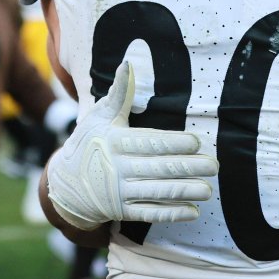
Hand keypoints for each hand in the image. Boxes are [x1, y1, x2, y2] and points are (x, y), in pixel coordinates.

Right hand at [46, 61, 217, 229]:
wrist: (63, 185)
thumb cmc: (89, 143)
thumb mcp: (99, 117)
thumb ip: (119, 94)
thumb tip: (128, 64)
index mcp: (115, 142)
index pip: (149, 143)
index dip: (173, 143)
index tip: (197, 142)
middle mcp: (117, 168)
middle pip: (158, 168)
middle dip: (188, 168)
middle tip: (215, 166)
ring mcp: (119, 193)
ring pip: (157, 192)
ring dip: (184, 191)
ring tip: (209, 189)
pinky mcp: (121, 211)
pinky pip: (149, 213)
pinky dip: (171, 213)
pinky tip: (193, 211)